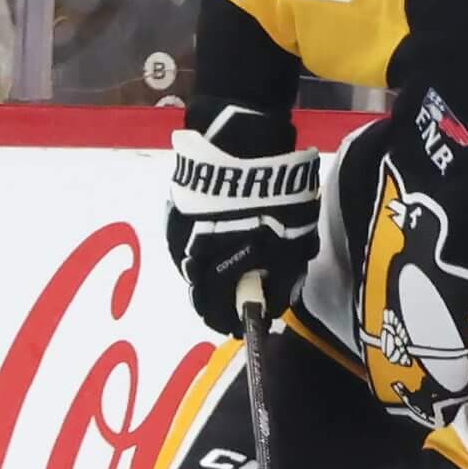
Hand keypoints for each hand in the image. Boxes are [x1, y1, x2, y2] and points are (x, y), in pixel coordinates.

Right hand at [168, 101, 320, 336]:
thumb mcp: (293, 243)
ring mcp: (178, 232)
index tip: (240, 326)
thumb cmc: (276, 197)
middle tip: (235, 301)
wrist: (242, 141)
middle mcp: (191, 256)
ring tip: (227, 272)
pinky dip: (199, 251)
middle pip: (198, 292)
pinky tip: (216, 244)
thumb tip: (275, 303)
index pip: (216, 311)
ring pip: (189, 268)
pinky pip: (184, 243)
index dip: (229, 322)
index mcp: (219, 269)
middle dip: (216, 302)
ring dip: (207, 275)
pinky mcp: (174, 209)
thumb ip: (283, 279)